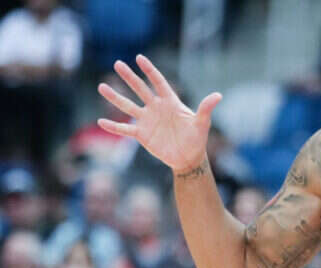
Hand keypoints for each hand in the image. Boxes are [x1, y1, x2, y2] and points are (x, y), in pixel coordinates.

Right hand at [97, 55, 221, 172]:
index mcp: (170, 102)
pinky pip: (125, 130)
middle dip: (129, 77)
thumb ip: (206, 108)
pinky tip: (101, 121)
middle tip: (117, 64)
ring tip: (101, 87)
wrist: (188, 157)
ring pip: (128, 106)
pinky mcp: (142, 134)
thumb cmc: (197, 139)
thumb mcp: (202, 123)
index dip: (149, 70)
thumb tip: (218, 95)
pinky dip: (114, 127)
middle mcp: (156, 108)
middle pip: (140, 89)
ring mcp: (147, 120)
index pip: (158, 82)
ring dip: (115, 97)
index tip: (139, 57)